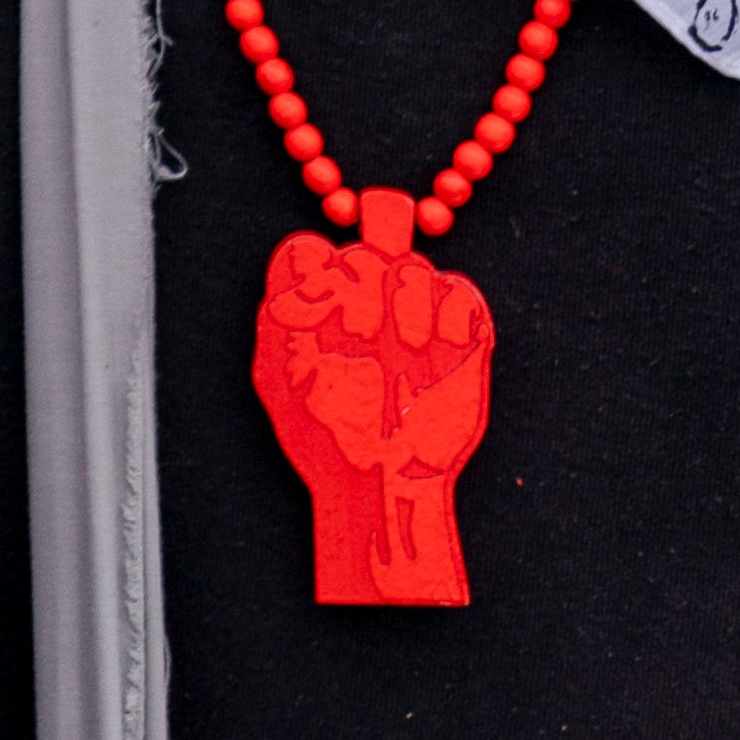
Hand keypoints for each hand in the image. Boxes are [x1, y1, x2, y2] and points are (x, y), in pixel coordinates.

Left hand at [254, 219, 493, 605]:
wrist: (385, 485)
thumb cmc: (329, 443)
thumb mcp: (284, 383)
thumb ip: (280, 325)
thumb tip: (288, 284)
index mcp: (316, 312)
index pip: (311, 253)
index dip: (313, 270)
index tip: (316, 306)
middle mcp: (362, 307)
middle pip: (364, 255)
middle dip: (362, 289)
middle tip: (361, 338)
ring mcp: (410, 318)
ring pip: (412, 268)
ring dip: (407, 303)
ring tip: (404, 349)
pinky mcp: (455, 336)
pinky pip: (458, 293)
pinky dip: (448, 313)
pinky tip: (436, 350)